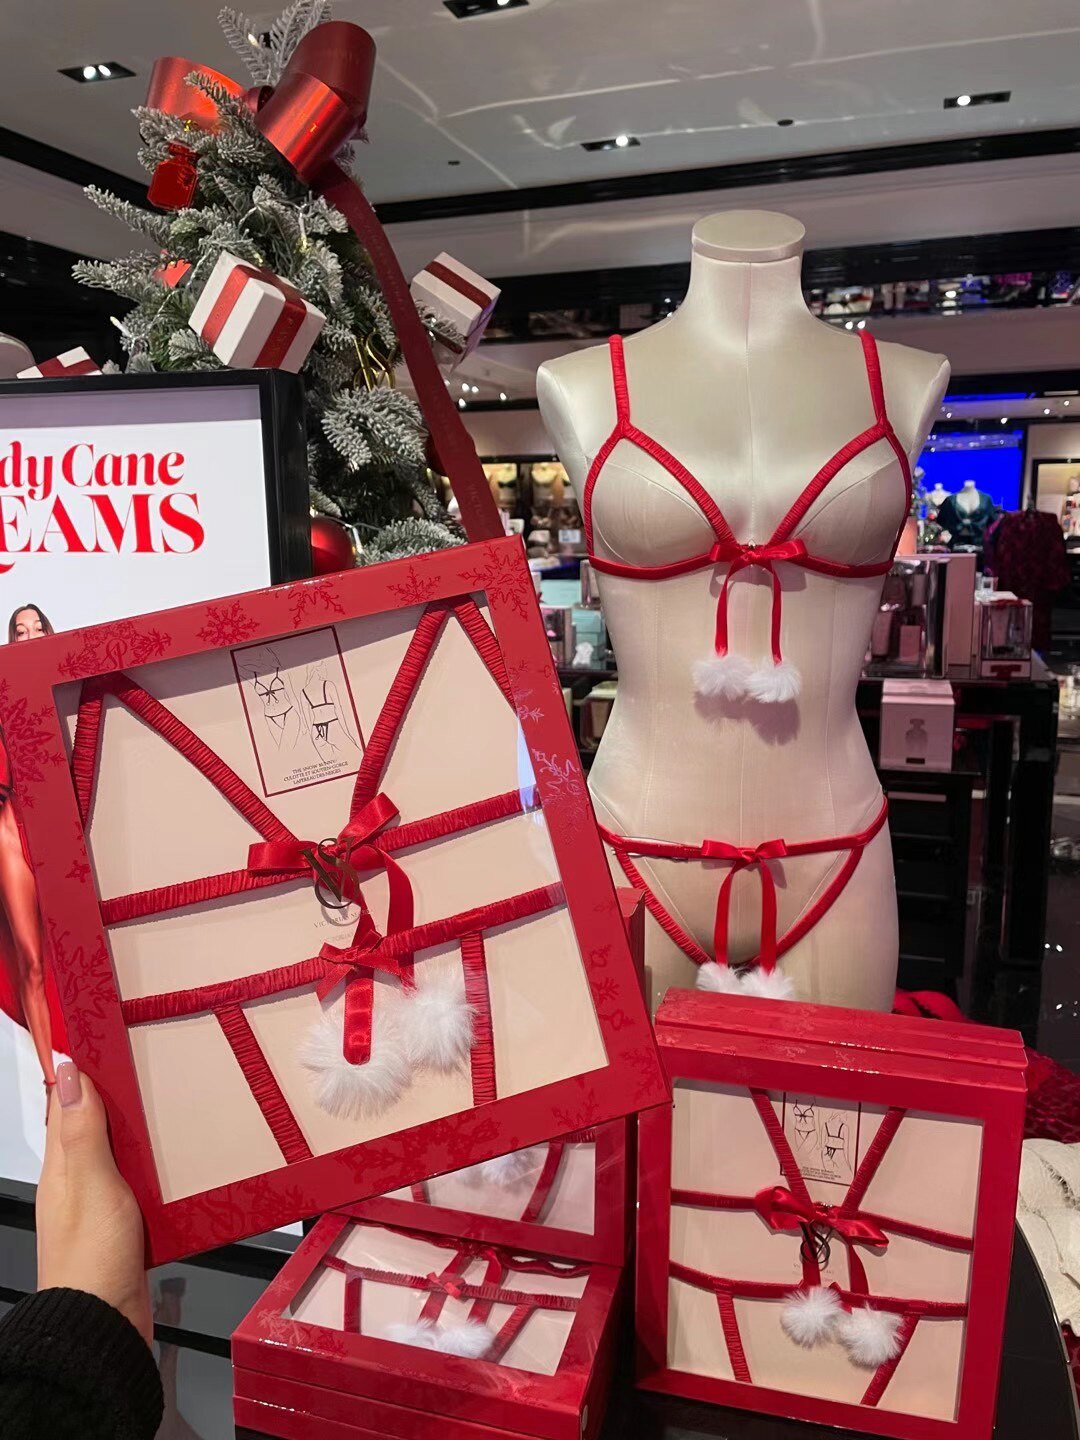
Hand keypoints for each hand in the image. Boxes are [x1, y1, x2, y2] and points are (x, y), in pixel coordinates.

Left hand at [36, 1061, 152, 1345]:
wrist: (103, 1326)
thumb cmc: (92, 1256)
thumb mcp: (89, 1182)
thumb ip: (81, 1129)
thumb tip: (67, 1071)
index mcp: (60, 1167)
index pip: (64, 1106)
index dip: (80, 1073)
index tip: (104, 1038)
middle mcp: (75, 1183)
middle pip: (93, 1128)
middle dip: (116, 1097)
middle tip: (151, 1062)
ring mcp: (100, 1206)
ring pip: (120, 1154)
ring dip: (140, 1131)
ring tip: (172, 1101)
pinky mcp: (125, 1227)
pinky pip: (140, 1184)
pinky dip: (156, 1167)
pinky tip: (179, 1159)